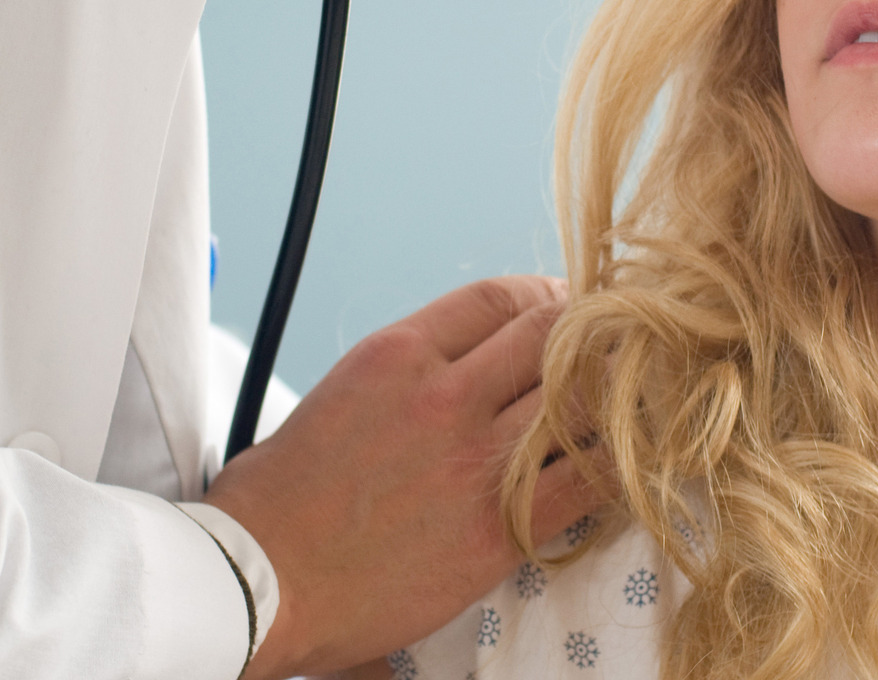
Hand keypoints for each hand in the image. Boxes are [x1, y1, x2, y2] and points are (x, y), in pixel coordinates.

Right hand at [204, 275, 603, 679]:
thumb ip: (401, 374)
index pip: (500, 296)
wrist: (257, 582)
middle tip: (604, 355)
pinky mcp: (498, 526)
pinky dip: (612, 472)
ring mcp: (474, 460)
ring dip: (609, 401)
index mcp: (398, 354)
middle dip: (586, 339)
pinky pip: (586, 484)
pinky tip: (617, 471)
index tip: (562, 310)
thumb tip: (449, 368)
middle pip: (552, 336)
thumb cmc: (277, 502)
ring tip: (620, 410)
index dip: (545, 297)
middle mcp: (444, 393)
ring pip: (580, 401)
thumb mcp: (335, 395)